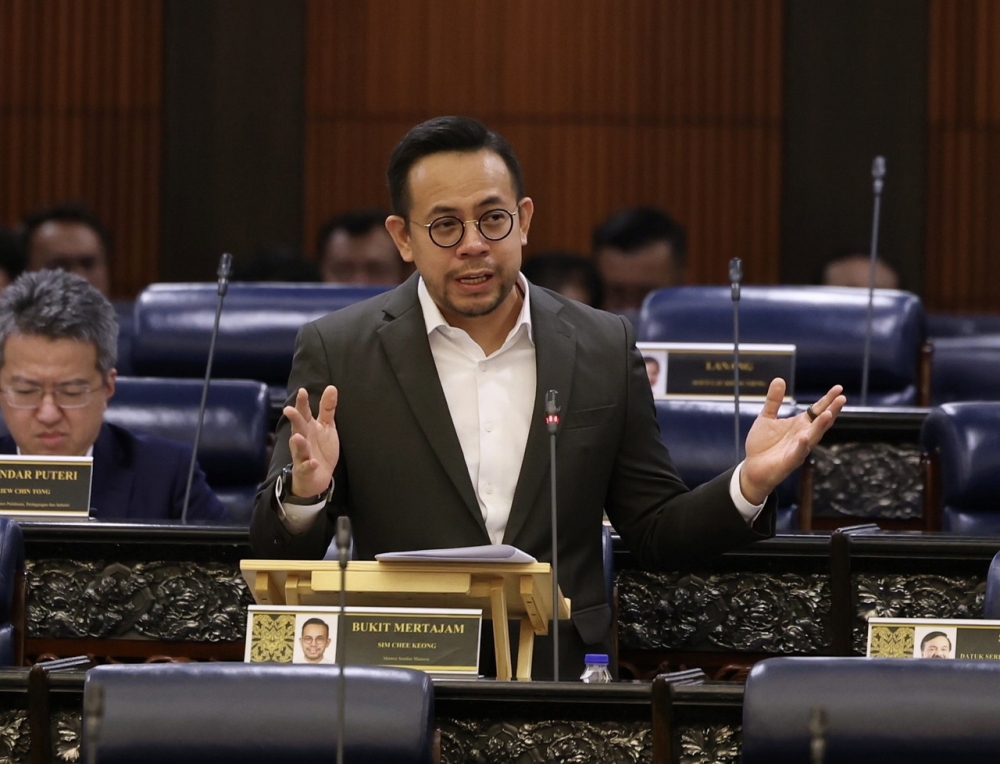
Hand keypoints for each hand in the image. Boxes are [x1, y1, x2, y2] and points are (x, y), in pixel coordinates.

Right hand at [284, 385, 339, 497]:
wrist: (317, 476)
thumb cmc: (320, 448)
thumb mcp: (326, 426)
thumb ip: (327, 408)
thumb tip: (331, 387)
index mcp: (307, 427)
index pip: (304, 413)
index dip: (302, 403)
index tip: (302, 391)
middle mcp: (302, 439)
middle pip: (298, 427)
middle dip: (294, 419)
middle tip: (289, 409)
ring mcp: (302, 455)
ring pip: (299, 448)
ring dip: (299, 443)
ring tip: (298, 436)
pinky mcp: (305, 470)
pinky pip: (306, 467)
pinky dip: (308, 465)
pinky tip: (312, 463)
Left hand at [739, 379, 845, 504]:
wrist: (753, 468)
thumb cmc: (762, 444)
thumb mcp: (766, 417)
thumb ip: (773, 401)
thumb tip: (779, 379)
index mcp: (800, 424)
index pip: (817, 410)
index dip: (827, 400)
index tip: (838, 388)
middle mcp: (803, 435)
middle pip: (821, 422)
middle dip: (832, 410)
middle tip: (842, 398)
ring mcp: (798, 448)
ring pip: (813, 436)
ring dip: (821, 426)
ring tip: (829, 414)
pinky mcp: (790, 461)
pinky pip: (798, 453)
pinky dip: (801, 446)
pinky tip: (804, 437)